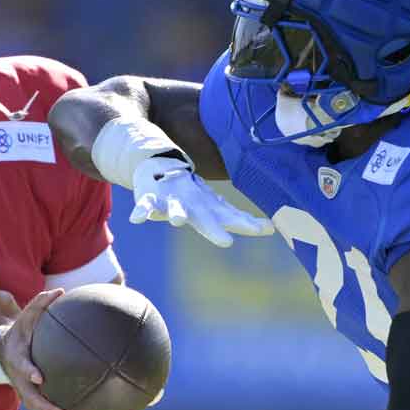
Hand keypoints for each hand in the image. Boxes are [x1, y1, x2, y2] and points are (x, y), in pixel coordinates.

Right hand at [0, 288, 90, 409]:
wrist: (5, 352)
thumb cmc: (20, 331)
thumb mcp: (25, 316)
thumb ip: (39, 303)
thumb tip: (60, 290)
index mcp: (17, 360)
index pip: (22, 366)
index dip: (28, 371)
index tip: (38, 377)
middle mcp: (20, 380)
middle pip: (31, 398)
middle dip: (45, 407)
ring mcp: (27, 391)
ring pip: (43, 409)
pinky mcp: (37, 397)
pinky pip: (52, 409)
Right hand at [130, 156, 274, 246]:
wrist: (160, 167)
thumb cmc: (193, 194)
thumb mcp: (215, 206)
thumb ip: (239, 219)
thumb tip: (272, 228)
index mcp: (209, 208)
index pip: (232, 218)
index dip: (247, 224)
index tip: (266, 230)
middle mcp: (194, 203)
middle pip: (205, 218)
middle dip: (214, 229)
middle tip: (226, 242)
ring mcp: (171, 199)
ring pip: (174, 208)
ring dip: (175, 214)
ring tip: (174, 221)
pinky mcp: (151, 197)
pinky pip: (145, 205)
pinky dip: (141, 211)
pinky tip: (136, 219)